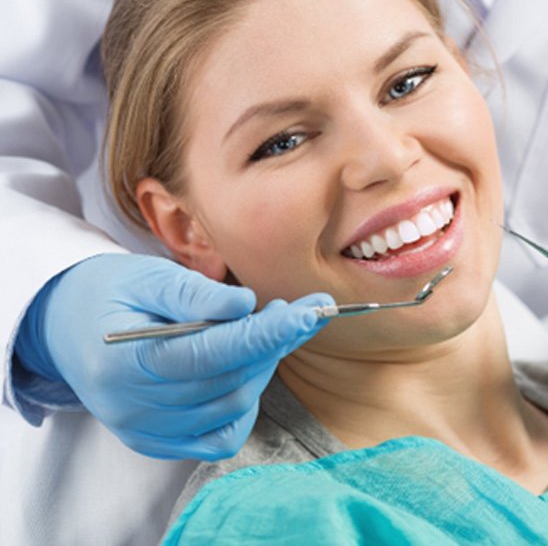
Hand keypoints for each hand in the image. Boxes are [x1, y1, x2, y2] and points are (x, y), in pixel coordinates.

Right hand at [16, 253, 330, 458]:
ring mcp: (146, 430)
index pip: (210, 353)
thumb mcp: (147, 276)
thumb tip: (245, 305)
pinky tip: (245, 368)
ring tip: (269, 327)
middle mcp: (134, 407)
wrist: (71, 326)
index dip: (264, 334)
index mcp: (126, 360)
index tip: (308, 312)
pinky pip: (220, 436)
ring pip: (231, 406)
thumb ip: (194, 294)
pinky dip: (244, 404)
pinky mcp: (158, 439)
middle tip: (302, 309)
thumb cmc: (111, 292)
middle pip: (227, 380)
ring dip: (263, 366)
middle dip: (274, 343)